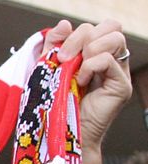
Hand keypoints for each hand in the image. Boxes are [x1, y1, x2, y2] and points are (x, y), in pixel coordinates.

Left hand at [45, 20, 130, 149]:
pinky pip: (109, 60)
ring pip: (115, 37)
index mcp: (93, 55)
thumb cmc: (52, 104)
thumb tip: (64, 24)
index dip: (76, 33)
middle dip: (81, 37)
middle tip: (63, 59)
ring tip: (74, 69)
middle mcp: (109, 61)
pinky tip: (81, 81)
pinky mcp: (120, 86)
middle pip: (110, 26)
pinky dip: (91, 66)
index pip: (97, 27)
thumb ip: (53, 46)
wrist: (59, 135)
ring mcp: (118, 73)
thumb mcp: (47, 69)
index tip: (57, 53)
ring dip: (89, 48)